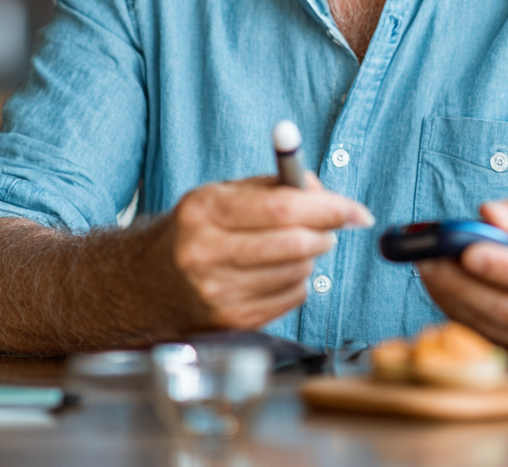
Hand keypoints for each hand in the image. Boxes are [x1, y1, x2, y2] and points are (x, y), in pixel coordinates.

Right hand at [168, 173, 372, 330]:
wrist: (150, 281)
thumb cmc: (199, 228)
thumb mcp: (224, 193)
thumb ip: (275, 186)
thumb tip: (325, 192)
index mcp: (205, 210)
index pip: (281, 208)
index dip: (327, 207)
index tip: (356, 210)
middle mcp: (206, 253)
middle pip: (293, 244)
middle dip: (326, 232)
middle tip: (333, 225)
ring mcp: (218, 292)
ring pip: (297, 272)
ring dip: (310, 256)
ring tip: (295, 245)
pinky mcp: (232, 320)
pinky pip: (292, 297)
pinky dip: (299, 280)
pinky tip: (279, 270)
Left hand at [417, 196, 507, 357]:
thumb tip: (489, 214)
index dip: (506, 267)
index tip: (468, 251)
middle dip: (464, 284)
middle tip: (429, 258)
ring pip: (493, 328)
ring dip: (452, 298)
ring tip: (426, 267)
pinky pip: (484, 339)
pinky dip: (455, 312)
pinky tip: (438, 288)